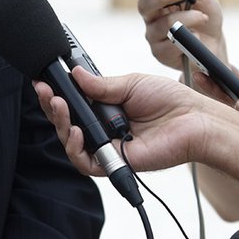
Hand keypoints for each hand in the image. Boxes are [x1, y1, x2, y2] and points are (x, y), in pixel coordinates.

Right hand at [35, 68, 211, 174]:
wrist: (193, 120)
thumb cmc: (170, 102)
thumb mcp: (131, 84)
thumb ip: (101, 84)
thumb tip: (75, 75)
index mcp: (106, 108)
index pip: (74, 104)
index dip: (57, 95)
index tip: (44, 82)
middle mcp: (104, 128)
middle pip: (67, 123)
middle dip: (52, 107)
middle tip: (47, 92)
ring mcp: (108, 146)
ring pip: (71, 143)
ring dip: (59, 124)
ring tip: (59, 107)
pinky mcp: (114, 163)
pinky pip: (85, 162)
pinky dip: (74, 148)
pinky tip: (74, 131)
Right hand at [137, 0, 225, 69]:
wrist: (213, 45)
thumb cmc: (206, 19)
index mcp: (159, 0)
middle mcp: (152, 17)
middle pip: (145, 4)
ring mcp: (153, 35)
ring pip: (164, 23)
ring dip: (188, 18)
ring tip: (202, 18)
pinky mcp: (160, 53)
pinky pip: (170, 44)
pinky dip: (188, 38)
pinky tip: (196, 37)